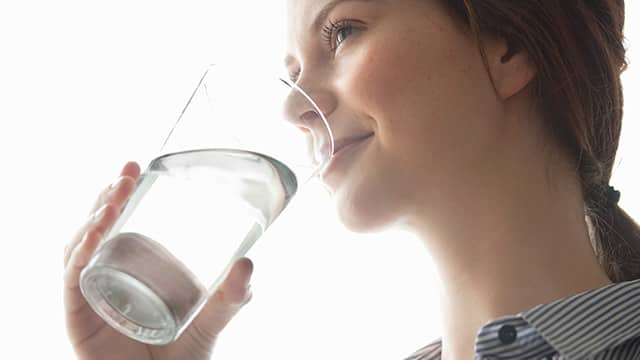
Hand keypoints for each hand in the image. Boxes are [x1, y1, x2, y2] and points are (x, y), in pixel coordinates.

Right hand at [63, 162, 253, 359]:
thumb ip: (231, 298)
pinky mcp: (79, 316)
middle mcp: (107, 276)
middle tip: (127, 173)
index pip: (120, 223)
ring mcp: (91, 294)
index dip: (123, 193)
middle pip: (98, 228)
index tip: (137, 167)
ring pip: (80, 246)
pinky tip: (95, 234)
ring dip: (94, 217)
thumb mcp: (210, 321)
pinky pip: (73, 279)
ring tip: (114, 198)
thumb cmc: (181, 358)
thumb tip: (248, 262)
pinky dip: (80, 254)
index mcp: (132, 268)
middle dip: (108, 196)